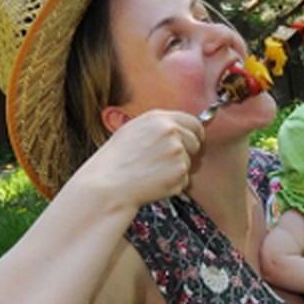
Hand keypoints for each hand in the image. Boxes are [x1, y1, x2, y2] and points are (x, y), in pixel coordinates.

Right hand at [72, 110, 202, 209]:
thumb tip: (180, 128)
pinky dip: (173, 184)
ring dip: (176, 170)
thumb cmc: (116, 160)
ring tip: (151, 172)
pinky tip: (153, 182)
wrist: (108, 184)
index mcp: (159, 118)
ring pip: (189, 163)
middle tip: (162, 162)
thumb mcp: (134, 130)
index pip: (193, 123)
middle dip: (186, 153)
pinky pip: (185, 180)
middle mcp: (171, 132)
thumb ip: (159, 127)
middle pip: (195, 143)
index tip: (191, 142)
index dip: (193, 134)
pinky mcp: (180, 172)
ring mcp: (177, 152)